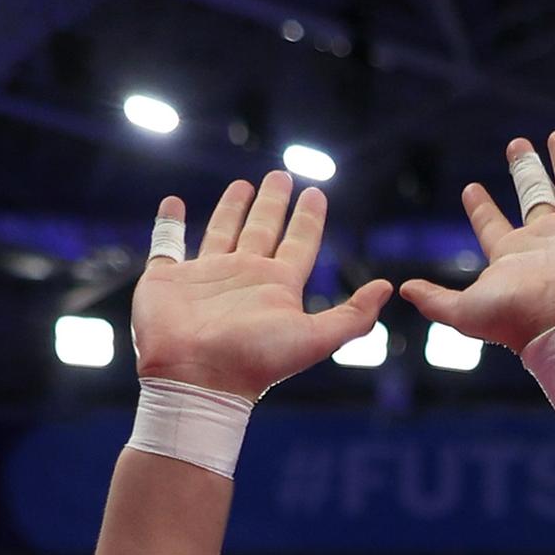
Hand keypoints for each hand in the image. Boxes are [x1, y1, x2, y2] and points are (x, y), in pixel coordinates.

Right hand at [130, 171, 393, 399]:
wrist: (197, 379)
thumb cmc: (254, 360)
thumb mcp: (314, 339)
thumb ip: (352, 315)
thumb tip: (387, 287)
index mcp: (277, 286)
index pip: (300, 243)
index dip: (309, 219)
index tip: (315, 192)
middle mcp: (244, 277)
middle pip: (264, 229)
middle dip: (274, 203)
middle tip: (282, 174)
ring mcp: (207, 276)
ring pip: (223, 231)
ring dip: (233, 208)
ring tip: (243, 184)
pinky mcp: (169, 279)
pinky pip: (166, 243)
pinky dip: (168, 223)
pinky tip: (173, 203)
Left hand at [398, 133, 554, 353]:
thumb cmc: (518, 319)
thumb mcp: (465, 310)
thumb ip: (436, 300)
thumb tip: (404, 289)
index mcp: (514, 256)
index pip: (493, 225)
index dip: (481, 208)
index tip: (470, 189)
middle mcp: (547, 240)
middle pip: (535, 198)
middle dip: (525, 171)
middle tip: (516, 145)